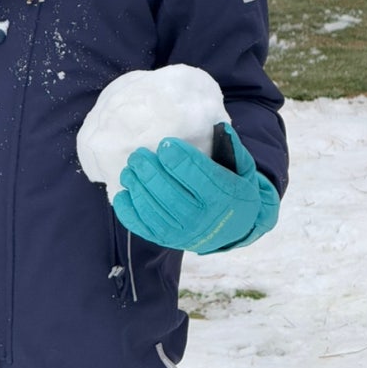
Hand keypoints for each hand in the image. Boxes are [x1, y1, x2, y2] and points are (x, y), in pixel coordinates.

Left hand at [112, 123, 279, 253]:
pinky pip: (143, 228)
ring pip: (154, 210)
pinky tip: (124, 193)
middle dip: (150, 171)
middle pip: (170, 193)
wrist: (234, 228)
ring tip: (129, 169)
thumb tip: (221, 128)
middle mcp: (204, 219)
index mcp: (224, 197)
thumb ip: (233, 148)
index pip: (198, 176)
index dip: (179, 158)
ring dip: (137, 187)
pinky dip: (129, 211)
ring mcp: (184, 233)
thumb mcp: (242, 169)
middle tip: (138, 154)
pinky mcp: (167, 240)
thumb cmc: (233, 190)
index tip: (165, 143)